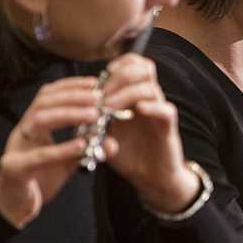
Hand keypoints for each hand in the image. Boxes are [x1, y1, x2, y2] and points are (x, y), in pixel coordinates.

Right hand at [0, 76, 100, 228]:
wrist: (14, 209)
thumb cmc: (39, 179)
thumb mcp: (67, 162)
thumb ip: (86, 150)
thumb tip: (113, 143)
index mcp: (32, 125)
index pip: (48, 95)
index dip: (70, 86)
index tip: (94, 83)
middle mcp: (22, 132)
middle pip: (43, 102)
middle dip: (72, 96)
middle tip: (98, 98)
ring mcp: (15, 149)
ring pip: (38, 121)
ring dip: (67, 114)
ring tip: (93, 115)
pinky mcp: (14, 169)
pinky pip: (38, 156)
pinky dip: (61, 149)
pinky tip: (80, 145)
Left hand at [97, 53, 199, 212]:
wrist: (151, 178)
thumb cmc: (130, 154)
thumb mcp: (105, 136)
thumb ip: (93, 123)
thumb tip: (74, 112)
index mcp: (136, 97)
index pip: (134, 64)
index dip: (119, 64)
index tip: (102, 78)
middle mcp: (150, 99)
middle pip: (144, 68)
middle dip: (119, 77)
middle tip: (102, 95)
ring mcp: (160, 112)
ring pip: (150, 86)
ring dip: (127, 93)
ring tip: (110, 108)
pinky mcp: (168, 128)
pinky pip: (165, 110)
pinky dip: (152, 107)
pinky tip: (138, 111)